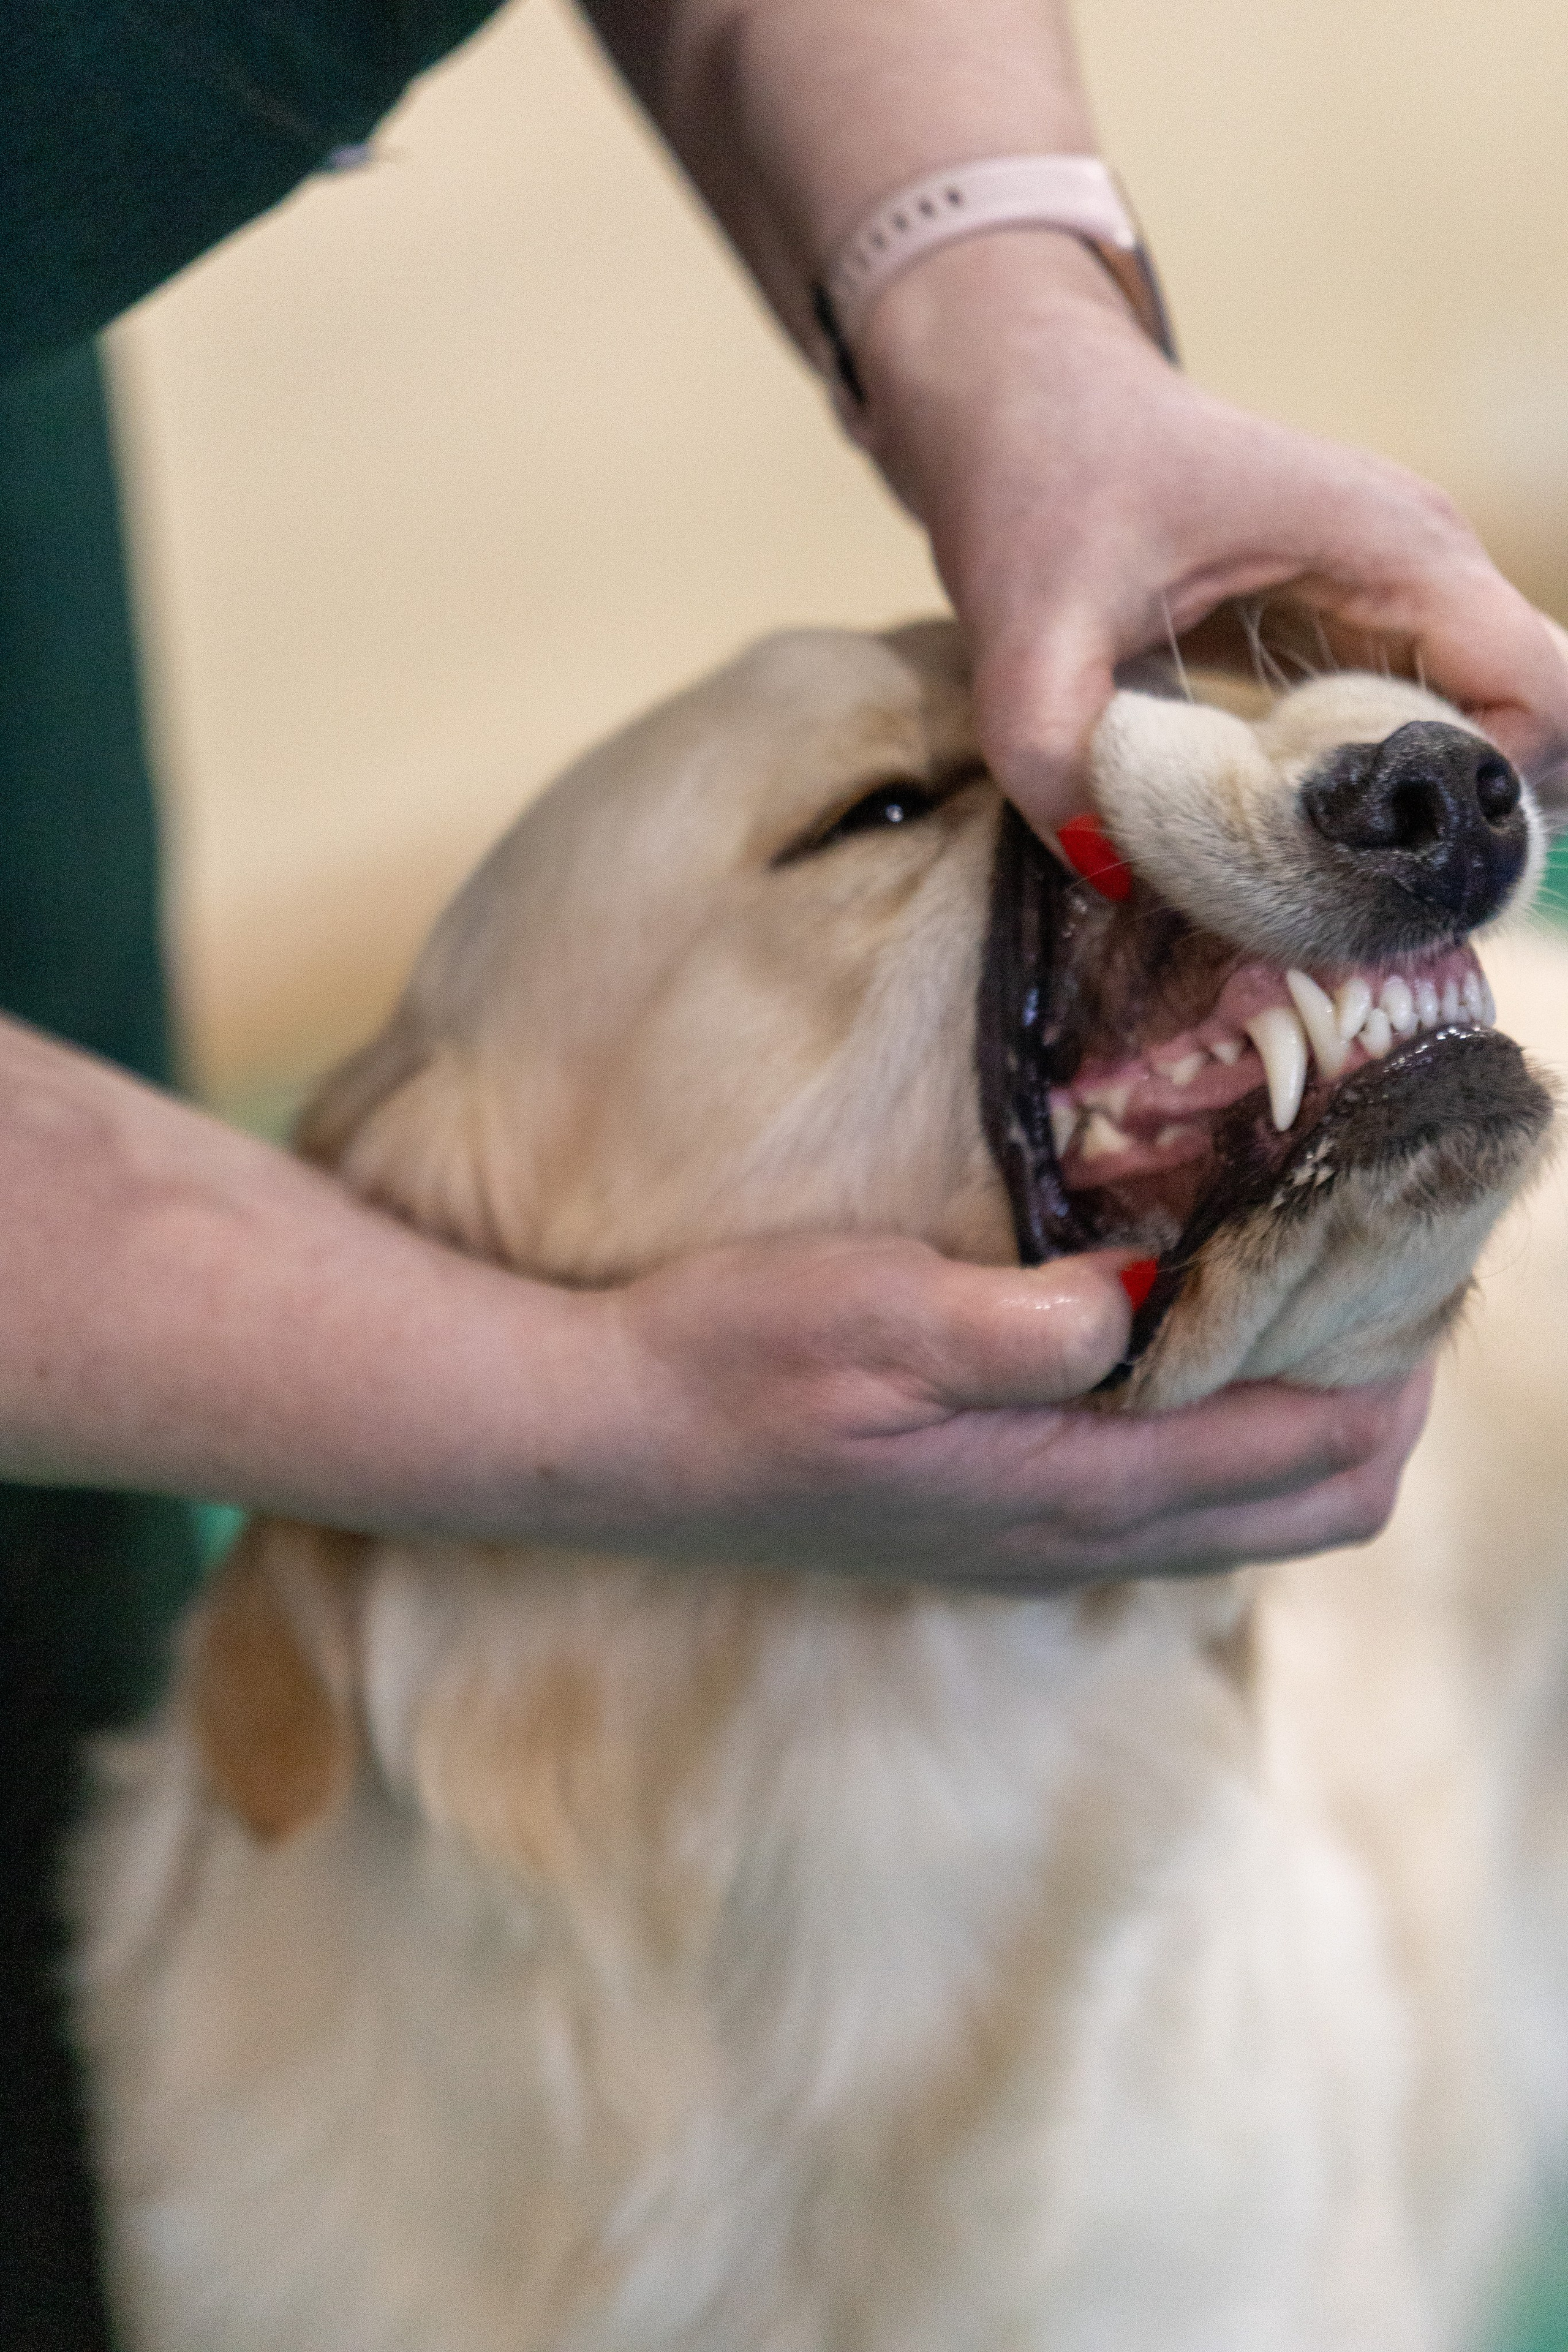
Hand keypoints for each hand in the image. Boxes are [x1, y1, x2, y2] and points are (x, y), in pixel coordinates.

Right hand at [596, 1234, 1431, 1585]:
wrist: (620, 1445)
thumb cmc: (736, 1360)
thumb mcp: (878, 1311)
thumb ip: (1027, 1323)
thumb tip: (1150, 1295)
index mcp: (1077, 1485)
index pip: (1310, 1456)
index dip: (1393, 1368)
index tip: (1421, 1258)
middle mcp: (1083, 1536)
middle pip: (1313, 1505)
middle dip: (1385, 1401)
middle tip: (1395, 1273)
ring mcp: (1045, 1542)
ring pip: (1251, 1509)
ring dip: (1317, 1419)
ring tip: (1325, 1298)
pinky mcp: (1005, 1524)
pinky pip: (1180, 1499)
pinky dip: (1237, 1434)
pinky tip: (1203, 1347)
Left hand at [856, 231, 1567, 832]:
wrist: (1023, 397)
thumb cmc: (1040, 479)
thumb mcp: (1026, 633)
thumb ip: (1057, 760)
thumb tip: (1117, 875)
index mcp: (1390, 547)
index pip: (1543, 692)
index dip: (1488, 800)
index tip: (1379, 871)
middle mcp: (1423, 559)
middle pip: (1524, 724)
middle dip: (1448, 828)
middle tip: (1334, 900)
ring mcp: (1398, 583)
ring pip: (1476, 726)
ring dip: (1409, 816)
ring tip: (1305, 877)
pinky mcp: (1358, 611)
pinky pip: (1418, 714)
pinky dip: (1371, 787)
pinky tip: (1286, 833)